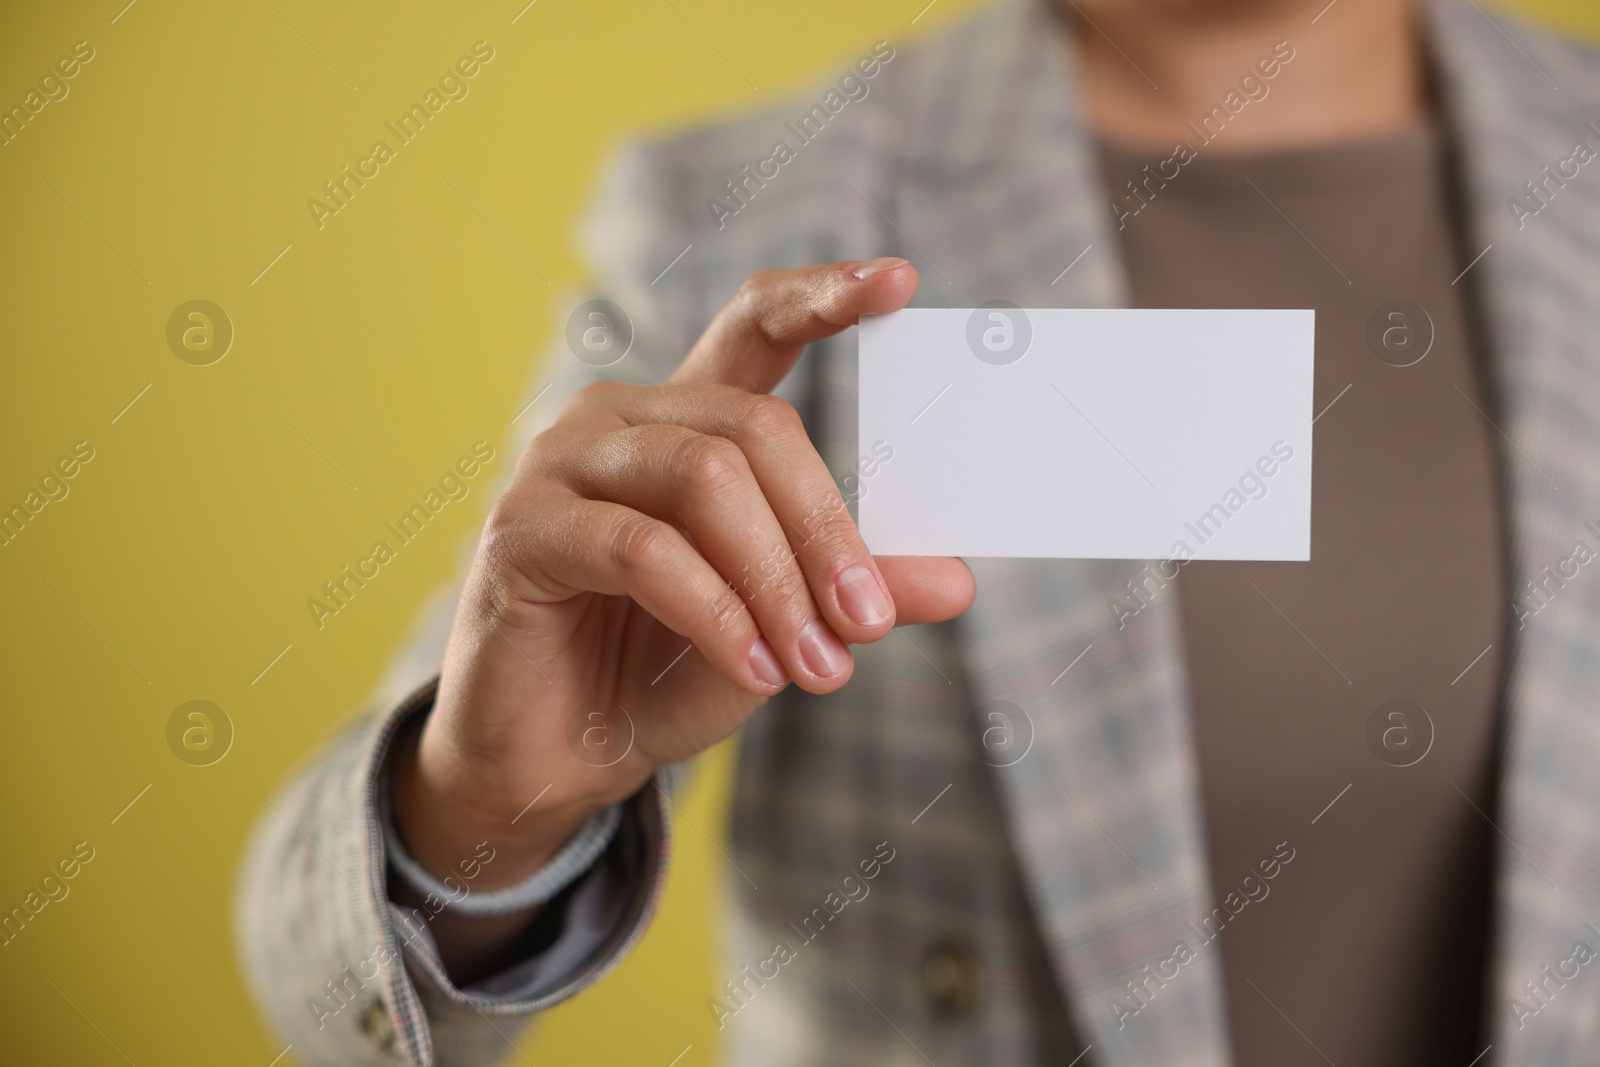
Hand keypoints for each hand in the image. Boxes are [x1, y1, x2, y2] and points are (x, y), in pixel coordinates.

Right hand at [390, 260, 974, 968]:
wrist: (561, 759)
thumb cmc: (665, 675)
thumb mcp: (782, 628)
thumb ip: (853, 590)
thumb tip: (956, 582)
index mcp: (688, 421)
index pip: (754, 327)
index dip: (821, 296)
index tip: (900, 281)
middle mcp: (622, 419)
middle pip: (755, 425)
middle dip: (827, 529)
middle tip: (867, 622)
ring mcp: (562, 463)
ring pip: (704, 476)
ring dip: (776, 578)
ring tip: (815, 664)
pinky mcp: (523, 527)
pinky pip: (643, 549)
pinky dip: (714, 611)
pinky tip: (753, 666)